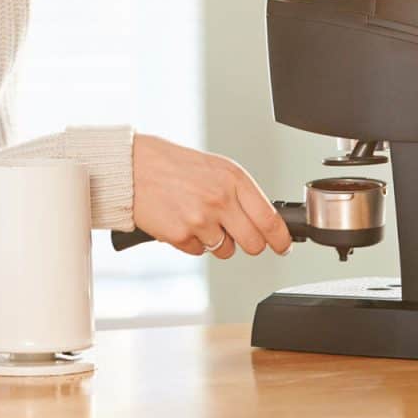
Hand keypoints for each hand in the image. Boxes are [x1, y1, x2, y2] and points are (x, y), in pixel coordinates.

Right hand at [131, 133, 291, 258]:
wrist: (134, 167)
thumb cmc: (174, 165)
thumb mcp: (216, 168)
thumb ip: (240, 193)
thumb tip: (262, 221)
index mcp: (234, 179)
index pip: (269, 219)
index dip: (281, 239)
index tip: (283, 247)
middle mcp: (220, 199)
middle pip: (253, 244)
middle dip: (249, 244)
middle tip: (236, 235)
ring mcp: (201, 219)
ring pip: (225, 250)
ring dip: (216, 241)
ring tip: (197, 217)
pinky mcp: (180, 235)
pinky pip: (198, 252)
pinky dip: (191, 242)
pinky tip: (181, 221)